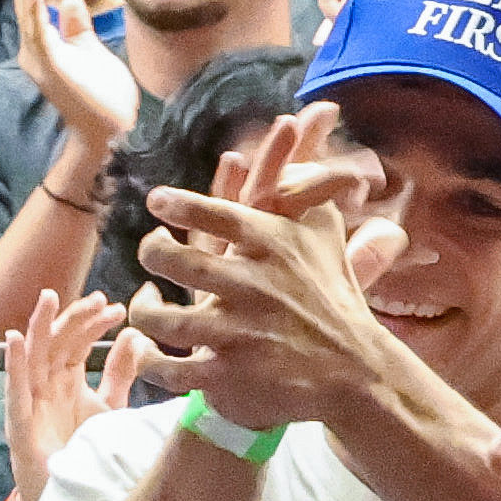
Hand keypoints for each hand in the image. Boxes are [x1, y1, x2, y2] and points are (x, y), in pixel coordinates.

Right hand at [3, 290, 142, 500]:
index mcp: (66, 381)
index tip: (117, 308)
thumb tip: (134, 336)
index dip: (93, 323)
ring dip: (39, 327)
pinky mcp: (20, 427)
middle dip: (75, 319)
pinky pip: (15, 392)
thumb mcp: (110, 409)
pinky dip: (13, 365)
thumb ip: (120, 374)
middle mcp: (47, 387)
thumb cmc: (85, 454)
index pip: (77, 342)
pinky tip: (13, 340)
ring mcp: (31, 405)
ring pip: (32, 358)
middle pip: (57, 343)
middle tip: (98, 300)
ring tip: (49, 298)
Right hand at [9, 0, 140, 152]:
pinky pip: (39, 33)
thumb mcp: (90, 51)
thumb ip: (77, 27)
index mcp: (44, 46)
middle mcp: (35, 52)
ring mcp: (40, 60)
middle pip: (26, 4)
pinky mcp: (51, 67)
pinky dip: (35, 9)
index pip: (34, 4)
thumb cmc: (102, 96)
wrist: (110, 133)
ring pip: (29, 13)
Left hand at [126, 116, 409, 437]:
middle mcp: (253, 290)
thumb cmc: (333, 296)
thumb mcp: (325, 233)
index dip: (183, 205)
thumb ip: (304, 182)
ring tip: (144, 302)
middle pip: (181, 263)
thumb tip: (304, 120)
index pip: (220, 216)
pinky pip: (172, 370)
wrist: (356, 373)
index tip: (156, 201)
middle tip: (151, 250)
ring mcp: (238, 337)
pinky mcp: (229, 379)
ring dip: (144, 310)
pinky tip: (146, 351)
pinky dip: (152, 362)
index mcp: (274, 249)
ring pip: (166, 320)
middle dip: (154, 253)